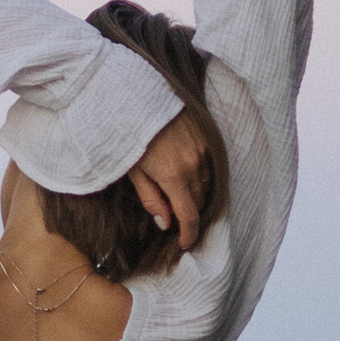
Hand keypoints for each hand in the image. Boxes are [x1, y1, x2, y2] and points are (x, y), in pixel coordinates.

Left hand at [129, 113, 211, 253]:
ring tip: (180, 198)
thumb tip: (166, 224)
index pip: (189, 216)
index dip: (189, 234)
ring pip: (206, 184)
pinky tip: (187, 176)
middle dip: (189, 214)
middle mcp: (193, 164)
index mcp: (173, 176)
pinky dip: (200, 176)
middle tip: (177, 221)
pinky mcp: (207, 136)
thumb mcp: (134, 171)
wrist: (140, 96)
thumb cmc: (130, 135)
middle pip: (199, 202)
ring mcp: (203, 149)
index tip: (185, 244)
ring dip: (195, 194)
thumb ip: (152, 199)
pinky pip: (209, 165)